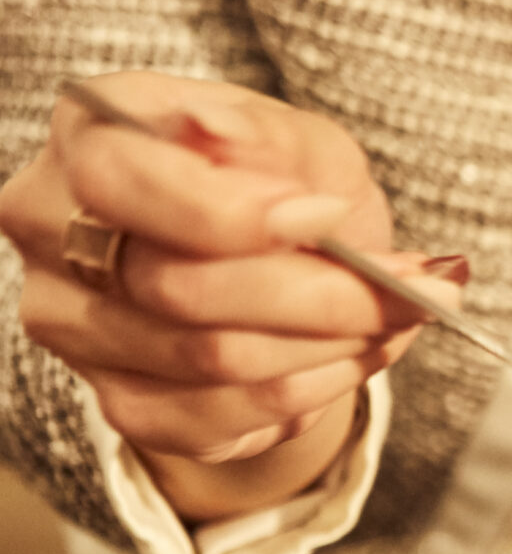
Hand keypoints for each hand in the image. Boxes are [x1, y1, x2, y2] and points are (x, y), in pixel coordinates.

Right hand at [0, 72, 464, 520]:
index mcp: (89, 136)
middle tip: (417, 288)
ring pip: (212, 360)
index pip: (126, 182)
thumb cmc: (282, 182)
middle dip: (321, 294)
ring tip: (401, 318)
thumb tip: (222, 135)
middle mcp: (52, 229)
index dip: (233, 212)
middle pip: (179, 288)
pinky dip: (313, 390)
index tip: (330, 216)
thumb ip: (270, 143)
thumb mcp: (300, 142)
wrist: (277, 261)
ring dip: (332, 345)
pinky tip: (360, 355)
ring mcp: (74, 323)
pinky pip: (222, 418)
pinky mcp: (119, 399)